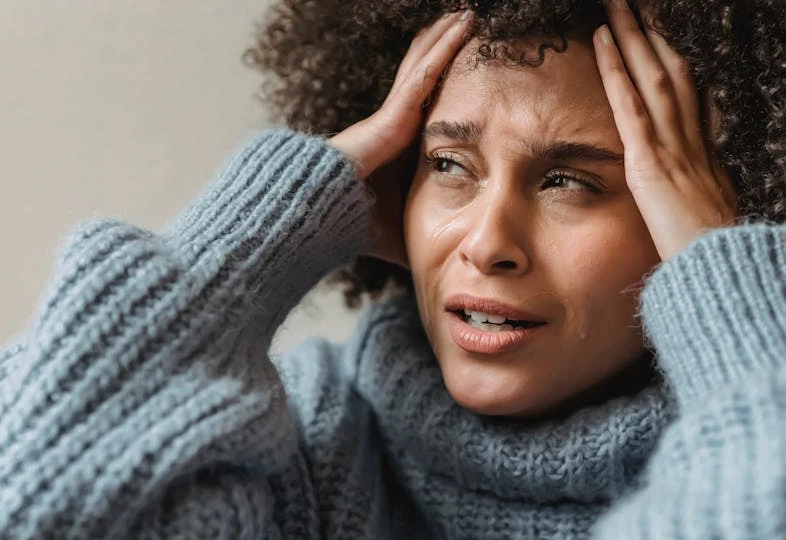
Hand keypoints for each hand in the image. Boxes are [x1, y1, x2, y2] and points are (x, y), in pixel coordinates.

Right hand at [329, 11, 472, 268]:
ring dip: (449, 37)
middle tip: (470, 24)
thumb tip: (436, 269)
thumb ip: (415, 237)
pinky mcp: (394, 114)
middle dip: (445, 49)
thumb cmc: (345, 225)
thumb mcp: (394, 232)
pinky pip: (427, 73)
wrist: (314, 216)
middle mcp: (391, 123)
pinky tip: (465, 24)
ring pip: (427, 64)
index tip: (466, 72)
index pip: (424, 108)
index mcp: (392, 147)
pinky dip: (447, 47)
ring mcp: (391, 114)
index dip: (443, 84)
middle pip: (424, 75)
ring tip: (471, 13)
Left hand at [594, 0, 737, 260]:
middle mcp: (693, 142)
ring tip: (617, 4)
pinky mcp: (652, 164)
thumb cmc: (716, 260)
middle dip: (654, 33)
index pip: (690, 94)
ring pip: (653, 76)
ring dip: (634, 35)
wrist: (724, 277)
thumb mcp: (713, 219)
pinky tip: (602, 41)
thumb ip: (703, 194)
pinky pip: (631, 107)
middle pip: (673, 72)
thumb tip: (701, 184)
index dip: (675, 59)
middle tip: (638, 2)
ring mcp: (674, 149)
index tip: (662, 32)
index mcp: (706, 156)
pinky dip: (616, 71)